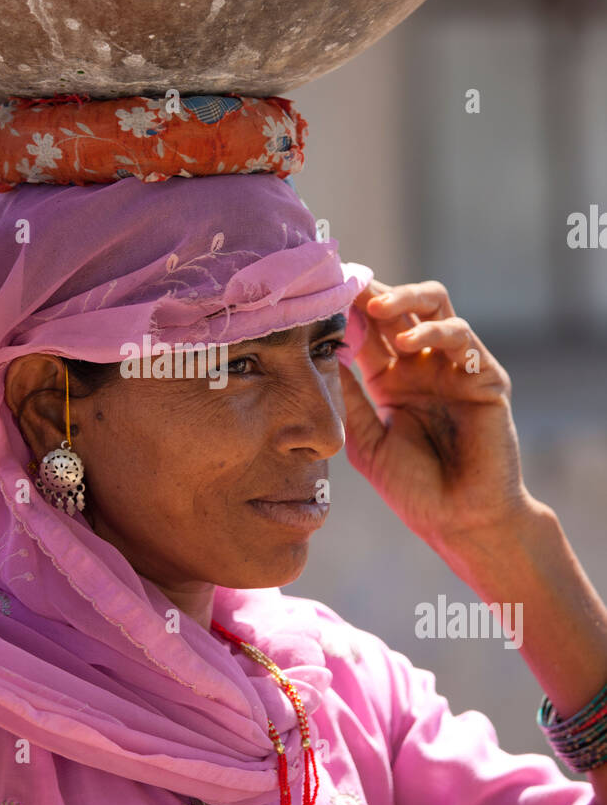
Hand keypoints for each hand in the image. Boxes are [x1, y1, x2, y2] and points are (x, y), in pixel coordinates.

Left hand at [338, 277, 533, 549]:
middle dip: (371, 290)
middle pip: (398, 306)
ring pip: (434, 305)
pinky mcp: (485, 376)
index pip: (366, 329)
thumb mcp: (365, 440)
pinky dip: (435, 331)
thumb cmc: (413, 488)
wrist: (460, 522)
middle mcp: (422, 365)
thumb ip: (347, 397)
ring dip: (404, 298)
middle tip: (346, 283)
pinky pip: (463, 338)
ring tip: (375, 306)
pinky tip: (410, 343)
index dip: (346, 307)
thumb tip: (319, 351)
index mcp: (390, 379)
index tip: (319, 292)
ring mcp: (454, 367)